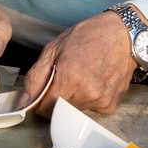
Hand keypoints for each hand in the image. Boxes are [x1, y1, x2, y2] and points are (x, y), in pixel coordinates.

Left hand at [18, 11, 135, 116]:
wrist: (123, 35)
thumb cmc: (88, 36)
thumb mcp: (54, 48)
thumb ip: (36, 77)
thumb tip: (25, 101)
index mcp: (69, 77)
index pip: (45, 110)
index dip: (40, 104)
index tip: (43, 95)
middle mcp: (87, 93)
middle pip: (60, 112)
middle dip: (57, 100)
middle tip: (65, 79)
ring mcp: (101, 100)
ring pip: (75, 111)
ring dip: (73, 99)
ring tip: (82, 76)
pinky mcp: (111, 104)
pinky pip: (91, 109)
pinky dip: (89, 99)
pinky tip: (95, 80)